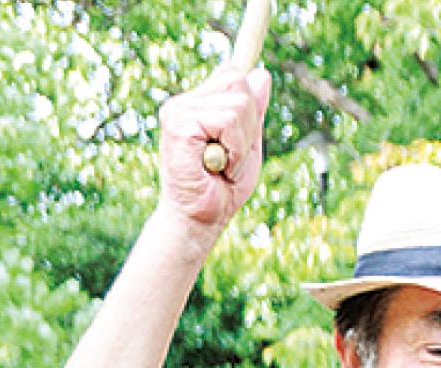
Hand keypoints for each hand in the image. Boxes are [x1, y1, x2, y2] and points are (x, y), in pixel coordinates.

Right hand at [158, 66, 271, 236]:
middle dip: (248, 127)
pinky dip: (234, 152)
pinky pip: (227, 122)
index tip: (237, 143)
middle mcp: (184, 102)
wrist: (199, 221)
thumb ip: (253, 112)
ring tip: (222, 166)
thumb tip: (262, 74)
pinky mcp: (179, 124)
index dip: (248, 107)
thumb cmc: (221, 189)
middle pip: (239, 84)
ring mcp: (178, 110)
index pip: (233, 75)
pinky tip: (216, 168)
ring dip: (241, 146)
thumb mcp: (247, 145)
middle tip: (230, 159)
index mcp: (197, 103)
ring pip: (237, 105)